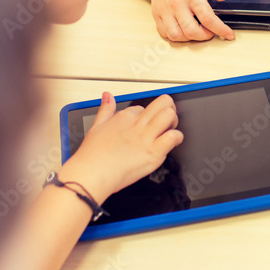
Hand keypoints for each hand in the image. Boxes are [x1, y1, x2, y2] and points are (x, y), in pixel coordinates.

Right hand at [61, 91, 183, 203]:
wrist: (92, 174)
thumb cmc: (92, 156)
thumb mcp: (96, 126)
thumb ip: (105, 109)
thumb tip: (107, 96)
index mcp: (125, 117)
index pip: (144, 107)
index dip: (148, 116)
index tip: (147, 125)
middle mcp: (137, 124)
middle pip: (162, 103)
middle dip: (169, 109)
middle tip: (167, 120)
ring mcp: (146, 138)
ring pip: (169, 115)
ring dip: (174, 121)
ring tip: (170, 130)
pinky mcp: (153, 153)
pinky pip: (173, 137)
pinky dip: (177, 138)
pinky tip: (173, 143)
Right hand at [151, 0, 234, 41]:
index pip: (207, 18)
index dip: (220, 30)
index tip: (229, 34)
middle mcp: (176, 4)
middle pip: (191, 31)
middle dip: (205, 36)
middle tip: (211, 32)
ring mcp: (165, 10)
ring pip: (176, 35)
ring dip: (189, 38)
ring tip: (196, 31)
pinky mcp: (156, 14)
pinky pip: (164, 33)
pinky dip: (175, 36)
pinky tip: (183, 30)